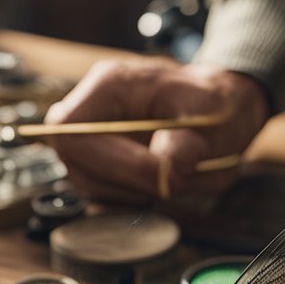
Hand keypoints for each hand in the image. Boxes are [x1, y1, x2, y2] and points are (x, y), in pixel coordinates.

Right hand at [45, 60, 269, 202]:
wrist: (214, 114)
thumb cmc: (210, 104)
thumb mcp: (212, 112)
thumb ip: (189, 138)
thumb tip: (169, 167)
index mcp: (109, 85)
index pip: (71, 129)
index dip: (109, 160)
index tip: (162, 172)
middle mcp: (88, 111)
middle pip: (74, 161)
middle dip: (128, 181)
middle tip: (177, 179)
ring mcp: (88, 141)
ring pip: (88, 184)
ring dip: (134, 192)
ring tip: (175, 175)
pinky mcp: (95, 167)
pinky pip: (102, 196)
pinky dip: (134, 198)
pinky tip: (163, 182)